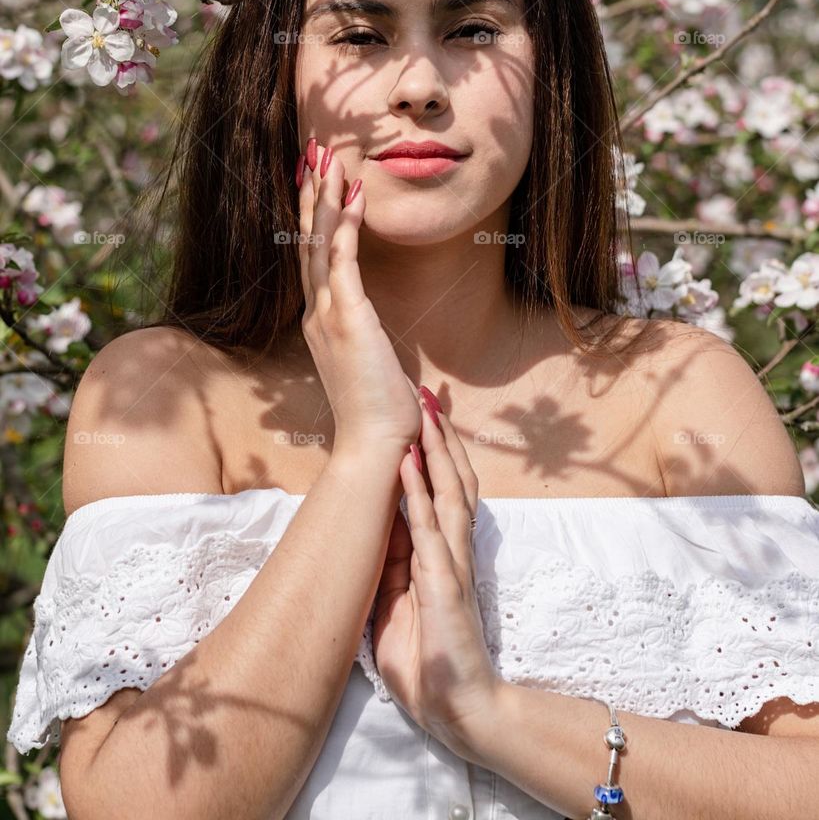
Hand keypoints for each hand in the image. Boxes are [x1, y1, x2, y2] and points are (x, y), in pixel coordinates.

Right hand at [297, 138, 421, 454]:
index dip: (312, 215)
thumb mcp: (373, 367)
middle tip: (312, 151)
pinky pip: (341, 259)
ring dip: (323, 196)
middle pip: (306, 239)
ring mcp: (328, 314)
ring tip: (328, 157)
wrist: (376, 447)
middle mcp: (317, 312)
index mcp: (322, 321)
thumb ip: (370, 346)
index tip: (316, 181)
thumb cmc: (381, 413)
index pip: (312, 256)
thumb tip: (382, 347)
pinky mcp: (347, 317)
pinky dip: (345, 224)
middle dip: (310, 192)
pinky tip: (355, 194)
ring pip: (317, 242)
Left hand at [371, 392, 502, 757]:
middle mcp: (453, 552)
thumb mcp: (397, 609)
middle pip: (453, 481)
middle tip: (428, 394)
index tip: (422, 417)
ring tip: (422, 411)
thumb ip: (393, 572)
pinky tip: (408, 462)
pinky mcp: (444, 585)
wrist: (461, 712)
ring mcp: (451, 565)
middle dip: (440, 437)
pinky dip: (418, 491)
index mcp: (443, 557)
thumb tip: (377, 536)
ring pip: (448, 493)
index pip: (443, 493)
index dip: (435, 454)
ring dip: (434, 450)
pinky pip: (430, 529)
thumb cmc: (430, 666)